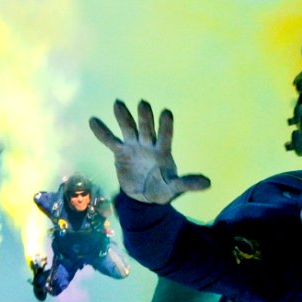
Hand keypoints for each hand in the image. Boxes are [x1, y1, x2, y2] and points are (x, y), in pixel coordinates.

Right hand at [89, 100, 210, 203]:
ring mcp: (133, 146)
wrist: (143, 196)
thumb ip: (188, 183)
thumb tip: (208, 184)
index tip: (166, 112)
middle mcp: (148, 144)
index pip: (165, 136)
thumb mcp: (175, 187)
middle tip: (143, 104)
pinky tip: (93, 120)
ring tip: (118, 104)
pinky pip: (110, 141)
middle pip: (147, 128)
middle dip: (145, 117)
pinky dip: (102, 132)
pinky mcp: (120, 152)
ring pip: (129, 129)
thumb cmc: (162, 188)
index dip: (166, 126)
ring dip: (124, 118)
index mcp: (163, 151)